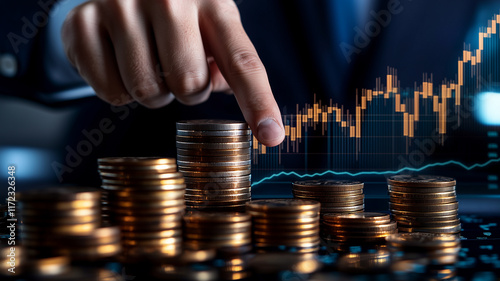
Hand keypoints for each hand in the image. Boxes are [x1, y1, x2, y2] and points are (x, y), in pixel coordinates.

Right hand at [61, 0, 284, 146]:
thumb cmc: (175, 17)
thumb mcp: (211, 28)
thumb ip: (229, 64)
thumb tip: (234, 98)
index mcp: (212, 2)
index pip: (243, 62)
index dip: (259, 103)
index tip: (272, 136)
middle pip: (189, 84)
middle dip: (187, 91)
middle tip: (176, 70)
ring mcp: (121, 5)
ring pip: (147, 91)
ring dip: (153, 93)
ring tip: (148, 64)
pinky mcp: (82, 21)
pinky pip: (110, 92)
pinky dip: (118, 92)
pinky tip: (119, 63)